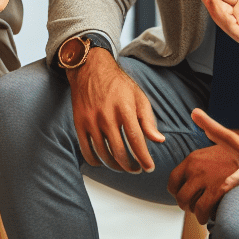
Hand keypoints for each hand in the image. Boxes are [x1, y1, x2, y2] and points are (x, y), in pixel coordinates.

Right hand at [67, 51, 163, 172]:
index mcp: (124, 108)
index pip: (136, 140)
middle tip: (137, 169)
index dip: (144, 158)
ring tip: (123, 166)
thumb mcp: (138, 97)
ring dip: (115, 166)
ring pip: (103, 154)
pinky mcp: (79, 123)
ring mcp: (91, 121)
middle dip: (130, 166)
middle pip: (119, 151)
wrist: (90, 69)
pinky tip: (104, 161)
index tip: (149, 167)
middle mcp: (106, 116)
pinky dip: (95, 161)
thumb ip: (148, 120)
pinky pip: (86, 150)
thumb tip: (159, 140)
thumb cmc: (117, 83)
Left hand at [167, 143, 238, 223]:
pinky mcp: (218, 188)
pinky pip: (202, 209)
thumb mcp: (208, 155)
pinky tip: (207, 217)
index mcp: (191, 160)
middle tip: (192, 207)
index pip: (172, 180)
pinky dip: (202, 217)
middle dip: (184, 205)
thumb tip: (188, 181)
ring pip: (189, 204)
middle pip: (180, 195)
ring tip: (201, 213)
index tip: (182, 195)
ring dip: (194, 212)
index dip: (175, 192)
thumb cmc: (231, 155)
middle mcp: (195, 169)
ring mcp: (206, 179)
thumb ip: (196, 166)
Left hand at [192, 106, 238, 219]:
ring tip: (209, 128)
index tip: (195, 114)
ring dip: (220, 140)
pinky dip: (233, 151)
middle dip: (209, 128)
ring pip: (231, 153)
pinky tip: (235, 149)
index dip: (210, 124)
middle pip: (224, 144)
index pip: (227, 138)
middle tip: (195, 115)